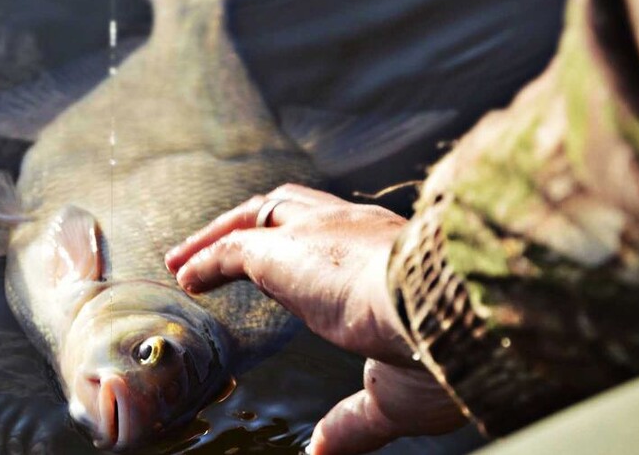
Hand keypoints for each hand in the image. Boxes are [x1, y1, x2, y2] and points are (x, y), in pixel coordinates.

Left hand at [164, 184, 466, 453]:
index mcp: (389, 256)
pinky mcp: (289, 251)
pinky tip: (186, 275)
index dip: (300, 250)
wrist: (456, 313)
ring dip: (217, 236)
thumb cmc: (443, 354)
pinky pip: (235, 248)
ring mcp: (322, 235)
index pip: (336, 236)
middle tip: (213, 251)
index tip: (275, 272)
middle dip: (250, 225)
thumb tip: (324, 450)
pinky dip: (207, 258)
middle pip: (291, 208)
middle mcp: (355, 231)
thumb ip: (352, 420)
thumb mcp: (393, 396)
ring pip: (260, 217)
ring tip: (183, 260)